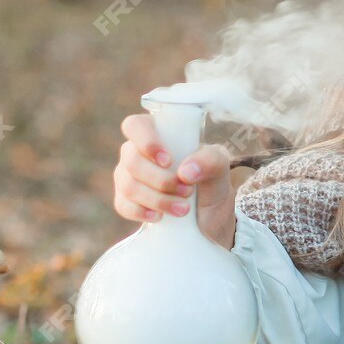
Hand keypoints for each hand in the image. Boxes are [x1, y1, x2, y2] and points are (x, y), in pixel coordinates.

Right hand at [113, 113, 238, 247]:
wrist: (210, 215)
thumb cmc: (211, 180)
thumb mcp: (220, 167)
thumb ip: (210, 160)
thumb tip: (185, 171)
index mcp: (158, 134)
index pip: (136, 126)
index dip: (146, 141)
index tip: (168, 161)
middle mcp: (137, 152)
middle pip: (132, 160)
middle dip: (161, 180)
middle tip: (187, 191)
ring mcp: (128, 176)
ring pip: (128, 185)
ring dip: (157, 199)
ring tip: (182, 208)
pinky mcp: (126, 200)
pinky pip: (122, 205)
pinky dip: (141, 212)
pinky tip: (158, 217)